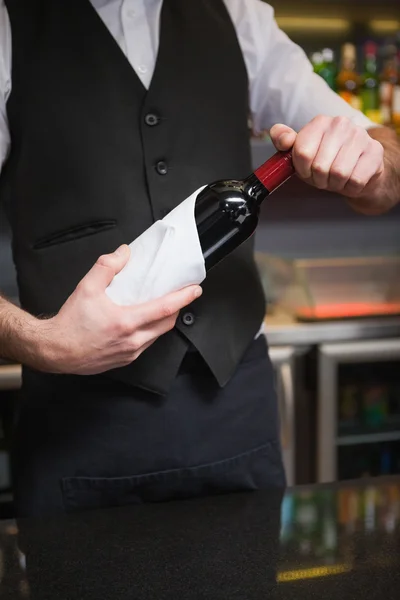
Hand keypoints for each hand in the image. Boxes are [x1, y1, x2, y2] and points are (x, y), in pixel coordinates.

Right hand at [35, 245, 201, 374]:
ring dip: (163, 321)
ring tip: (163, 307)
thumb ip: (107, 266)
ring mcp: (130, 353)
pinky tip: (144, 324)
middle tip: (181, 296)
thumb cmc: (70, 324)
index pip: (164, 309)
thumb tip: (123, 253)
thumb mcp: (86, 288)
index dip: (183, 298)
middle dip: (177, 309)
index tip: (195, 290)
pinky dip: (150, 333)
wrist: (55, 351)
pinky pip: (145, 345)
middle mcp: (132, 340)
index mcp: (126, 322)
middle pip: (166, 324)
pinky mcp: (124, 360)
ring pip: (157, 336)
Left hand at [270, 116, 385, 210]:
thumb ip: (283, 141)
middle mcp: (341, 124)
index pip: (302, 152)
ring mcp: (360, 136)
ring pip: (339, 174)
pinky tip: (351, 180)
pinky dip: (350, 188)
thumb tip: (284, 140)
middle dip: (319, 179)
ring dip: (335, 184)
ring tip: (337, 179)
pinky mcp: (375, 151)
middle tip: (324, 177)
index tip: (307, 171)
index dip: (302, 170)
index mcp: (320, 122)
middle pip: (320, 166)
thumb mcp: (300, 152)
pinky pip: (355, 181)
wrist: (358, 168)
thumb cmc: (326, 161)